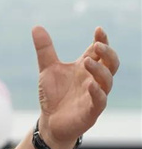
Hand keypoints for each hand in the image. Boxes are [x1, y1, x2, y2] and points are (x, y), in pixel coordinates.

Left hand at [32, 25, 118, 148]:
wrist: (49, 122)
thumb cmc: (53, 94)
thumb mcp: (47, 69)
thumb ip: (44, 49)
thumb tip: (36, 26)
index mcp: (86, 68)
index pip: (99, 52)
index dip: (102, 40)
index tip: (98, 29)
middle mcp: (94, 80)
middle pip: (111, 64)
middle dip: (108, 53)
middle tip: (97, 45)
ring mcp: (95, 96)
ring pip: (108, 81)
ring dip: (100, 70)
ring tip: (87, 61)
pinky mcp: (92, 112)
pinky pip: (100, 101)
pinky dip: (97, 92)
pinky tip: (90, 85)